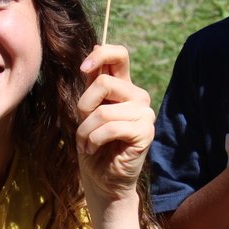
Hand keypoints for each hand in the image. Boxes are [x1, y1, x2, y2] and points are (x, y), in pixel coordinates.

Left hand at [76, 45, 153, 206]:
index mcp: (123, 87)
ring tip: (86, 144)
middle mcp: (137, 97)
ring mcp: (144, 114)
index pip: (119, 55)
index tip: (83, 69)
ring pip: (103, 110)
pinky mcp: (145, 132)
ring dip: (85, 130)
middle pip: (104, 83)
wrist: (101, 180)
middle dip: (84, 106)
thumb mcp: (86, 110)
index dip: (101, 55)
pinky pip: (110, 127)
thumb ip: (92, 83)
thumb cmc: (92, 146)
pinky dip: (93, 140)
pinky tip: (94, 150)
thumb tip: (96, 47)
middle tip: (84, 126)